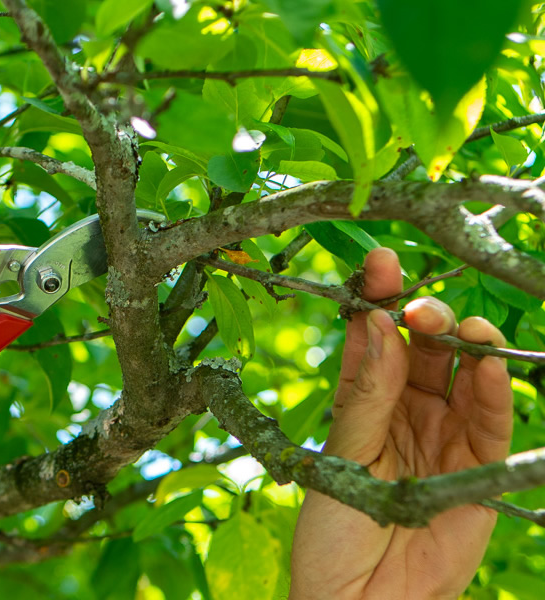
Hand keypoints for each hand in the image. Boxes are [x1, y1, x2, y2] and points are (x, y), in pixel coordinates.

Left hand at [290, 248, 512, 599]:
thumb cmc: (333, 531)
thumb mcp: (341, 458)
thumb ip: (367, 396)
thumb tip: (379, 326)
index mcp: (361, 401)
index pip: (374, 338)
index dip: (378, 298)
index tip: (380, 262)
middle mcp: (403, 409)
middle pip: (423, 348)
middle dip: (424, 318)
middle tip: (417, 308)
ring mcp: (441, 434)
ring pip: (463, 374)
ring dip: (465, 344)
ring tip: (458, 330)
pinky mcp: (475, 465)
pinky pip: (490, 418)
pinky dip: (494, 390)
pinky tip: (488, 363)